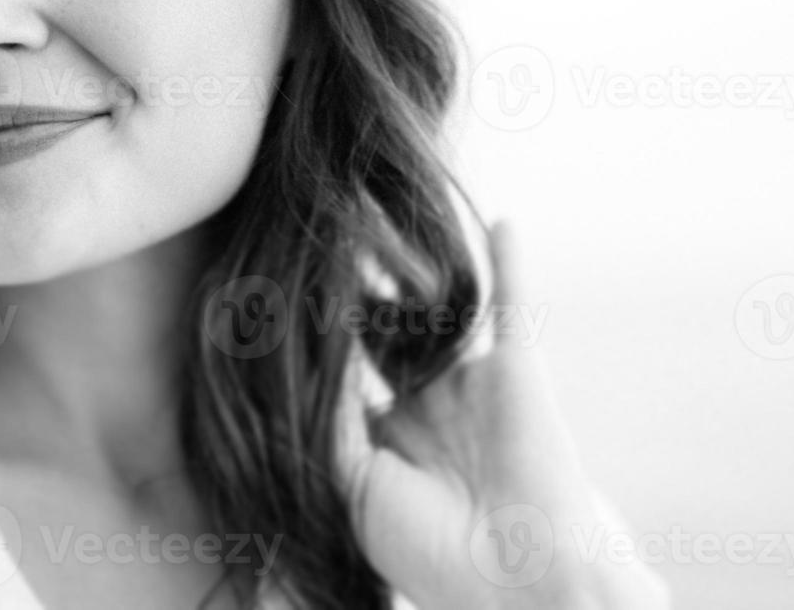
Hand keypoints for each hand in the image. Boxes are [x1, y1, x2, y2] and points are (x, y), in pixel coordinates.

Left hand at [334, 219, 669, 609]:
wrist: (520, 577)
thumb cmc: (429, 550)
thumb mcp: (354, 485)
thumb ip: (331, 416)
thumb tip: (307, 350)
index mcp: (381, 441)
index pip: (338, 373)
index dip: (309, 338)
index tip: (273, 292)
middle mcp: (423, 404)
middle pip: (380, 332)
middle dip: (350, 296)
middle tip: (315, 241)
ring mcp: (470, 383)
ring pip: (435, 312)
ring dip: (410, 271)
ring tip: (371, 219)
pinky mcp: (517, 369)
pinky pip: (513, 305)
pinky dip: (510, 262)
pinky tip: (501, 221)